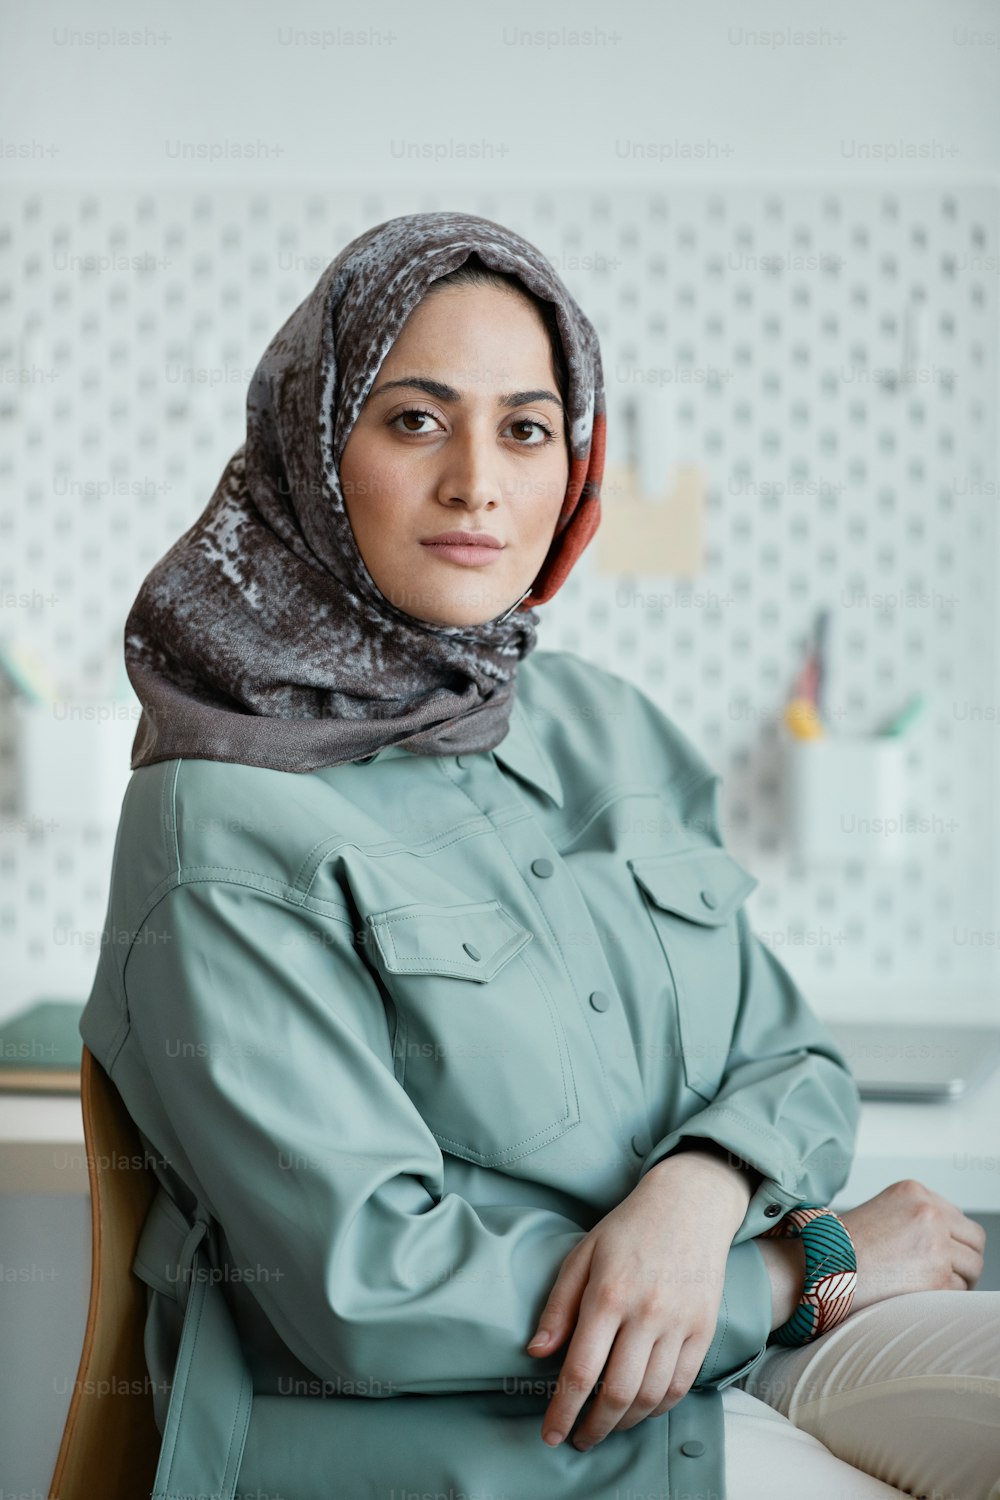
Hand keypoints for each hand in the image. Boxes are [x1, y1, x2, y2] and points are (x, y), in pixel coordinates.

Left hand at [525, 1149, 751, 1451]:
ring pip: (652, 1397)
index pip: (581, 1370)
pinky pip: (681, 1385)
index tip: (550, 1434)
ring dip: (625, 1422)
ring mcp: (679, 1323)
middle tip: (578, 1438)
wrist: (689, 1204)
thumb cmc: (627, 1229)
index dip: (563, 1411)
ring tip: (606, 1425)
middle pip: (617, 1393)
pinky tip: (641, 1409)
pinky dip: (659, 1408)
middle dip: (593, 1427)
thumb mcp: (581, 1255)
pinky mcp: (704, 1329)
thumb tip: (537, 1353)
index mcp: (608, 1294)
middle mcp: (646, 1313)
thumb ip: (558, 1306)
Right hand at [837, 1178, 985, 1308]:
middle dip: (963, 1260)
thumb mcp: (882, 1212)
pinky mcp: (937, 1276)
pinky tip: (917, 1295)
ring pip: (972, 1267)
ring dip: (956, 1280)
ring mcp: (936, 1244)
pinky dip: (942, 1298)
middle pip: (974, 1241)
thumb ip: (917, 1217)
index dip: (951, 1240)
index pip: (957, 1217)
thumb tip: (951, 1241)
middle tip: (944, 1274)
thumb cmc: (844, 1245)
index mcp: (915, 1191)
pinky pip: (958, 1291)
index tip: (941, 1255)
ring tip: (927, 1286)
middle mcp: (929, 1212)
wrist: (820, 1266)